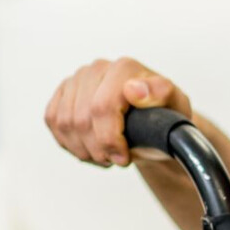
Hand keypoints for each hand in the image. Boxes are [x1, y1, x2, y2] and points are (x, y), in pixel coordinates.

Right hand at [44, 57, 192, 167]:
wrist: (155, 126)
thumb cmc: (166, 117)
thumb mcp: (177, 108)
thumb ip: (163, 94)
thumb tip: (134, 89)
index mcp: (125, 68)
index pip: (102, 107)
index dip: (109, 139)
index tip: (124, 158)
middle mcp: (97, 69)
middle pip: (80, 118)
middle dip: (98, 149)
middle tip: (117, 160)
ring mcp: (77, 80)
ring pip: (64, 123)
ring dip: (84, 149)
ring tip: (106, 155)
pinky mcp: (62, 95)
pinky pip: (53, 122)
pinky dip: (71, 143)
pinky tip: (91, 148)